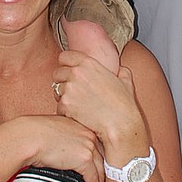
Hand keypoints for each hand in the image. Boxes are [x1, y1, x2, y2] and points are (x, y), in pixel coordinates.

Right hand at [18, 114, 104, 181]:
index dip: (98, 156)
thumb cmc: (35, 132)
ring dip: (100, 180)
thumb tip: (62, 144)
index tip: (97, 164)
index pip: (96, 143)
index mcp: (82, 125)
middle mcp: (88, 135)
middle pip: (102, 155)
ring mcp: (88, 147)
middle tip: (101, 178)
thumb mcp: (55, 128)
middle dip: (102, 168)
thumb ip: (64, 134)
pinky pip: (93, 177)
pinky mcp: (84, 160)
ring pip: (100, 168)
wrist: (30, 137)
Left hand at [52, 28, 141, 146]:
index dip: (66, 65)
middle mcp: (76, 73)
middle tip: (73, 92)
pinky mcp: (65, 105)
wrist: (121, 124)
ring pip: (56, 91)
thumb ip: (120, 71)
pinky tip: (78, 116)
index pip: (64, 56)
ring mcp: (69, 89)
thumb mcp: (125, 81)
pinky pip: (58, 107)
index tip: (69, 72)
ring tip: (78, 105)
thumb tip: (120, 70)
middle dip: (62, 82)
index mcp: (88, 63)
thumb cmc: (124, 105)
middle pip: (57, 73)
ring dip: (64, 97)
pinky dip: (65, 112)